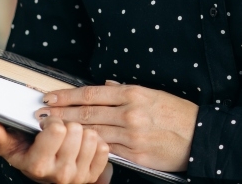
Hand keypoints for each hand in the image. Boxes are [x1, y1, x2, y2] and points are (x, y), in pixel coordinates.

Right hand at [0, 119, 113, 183]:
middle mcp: (60, 174)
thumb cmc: (29, 157)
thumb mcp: (10, 148)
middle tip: (60, 131)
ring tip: (71, 138)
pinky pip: (104, 148)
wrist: (46, 175)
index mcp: (38, 165)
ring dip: (82, 133)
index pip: (56, 129)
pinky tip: (83, 145)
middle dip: (67, 124)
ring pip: (92, 136)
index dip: (52, 120)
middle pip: (76, 130)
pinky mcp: (94, 175)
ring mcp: (79, 176)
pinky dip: (95, 142)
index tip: (46, 124)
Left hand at [36, 80, 197, 172]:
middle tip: (41, 114)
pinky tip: (75, 146)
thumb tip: (107, 87)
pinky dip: (90, 148)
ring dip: (69, 132)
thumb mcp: (154, 94)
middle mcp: (130, 114)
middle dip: (60, 114)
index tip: (50, 97)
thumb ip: (127, 91)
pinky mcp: (135, 155)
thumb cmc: (178, 114)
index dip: (67, 96)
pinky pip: (107, 151)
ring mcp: (132, 136)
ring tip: (51, 130)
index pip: (91, 94)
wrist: (200, 136)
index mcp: (134, 95)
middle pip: (86, 113)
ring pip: (92, 133)